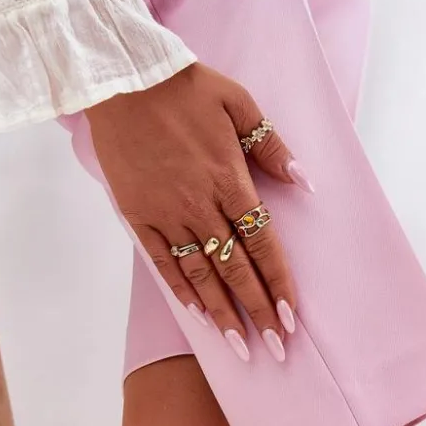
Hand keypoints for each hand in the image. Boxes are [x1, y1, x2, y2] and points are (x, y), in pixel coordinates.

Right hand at [85, 63, 312, 361]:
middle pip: (236, 269)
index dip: (278, 283)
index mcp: (230, 180)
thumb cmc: (184, 86)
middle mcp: (200, 205)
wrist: (120, 77)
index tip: (291, 316)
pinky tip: (198, 315)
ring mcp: (167, 214)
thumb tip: (305, 180)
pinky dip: (182, 290)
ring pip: (201, 274)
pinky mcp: (138, 216)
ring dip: (223, 313)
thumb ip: (272, 146)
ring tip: (240, 345)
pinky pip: (163, 262)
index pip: (262, 244)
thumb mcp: (239, 102)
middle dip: (258, 311)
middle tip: (276, 348)